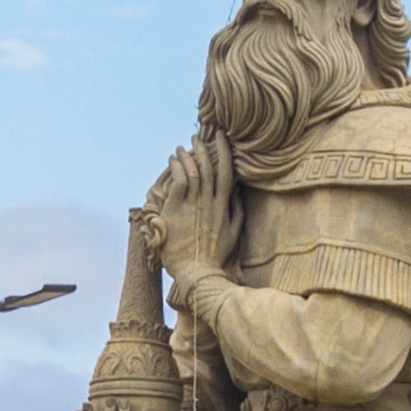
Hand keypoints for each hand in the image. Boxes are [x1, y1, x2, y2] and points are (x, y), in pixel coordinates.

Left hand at [144, 137, 234, 285]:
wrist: (197, 273)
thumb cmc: (215, 256)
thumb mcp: (234, 233)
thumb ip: (237, 210)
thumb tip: (238, 191)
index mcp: (224, 207)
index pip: (226, 173)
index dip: (224, 152)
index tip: (221, 138)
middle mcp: (209, 203)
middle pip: (208, 168)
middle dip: (203, 149)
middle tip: (198, 138)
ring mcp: (193, 206)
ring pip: (192, 172)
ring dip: (187, 156)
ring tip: (181, 148)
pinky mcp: (176, 211)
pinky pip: (178, 182)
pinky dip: (176, 168)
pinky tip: (173, 161)